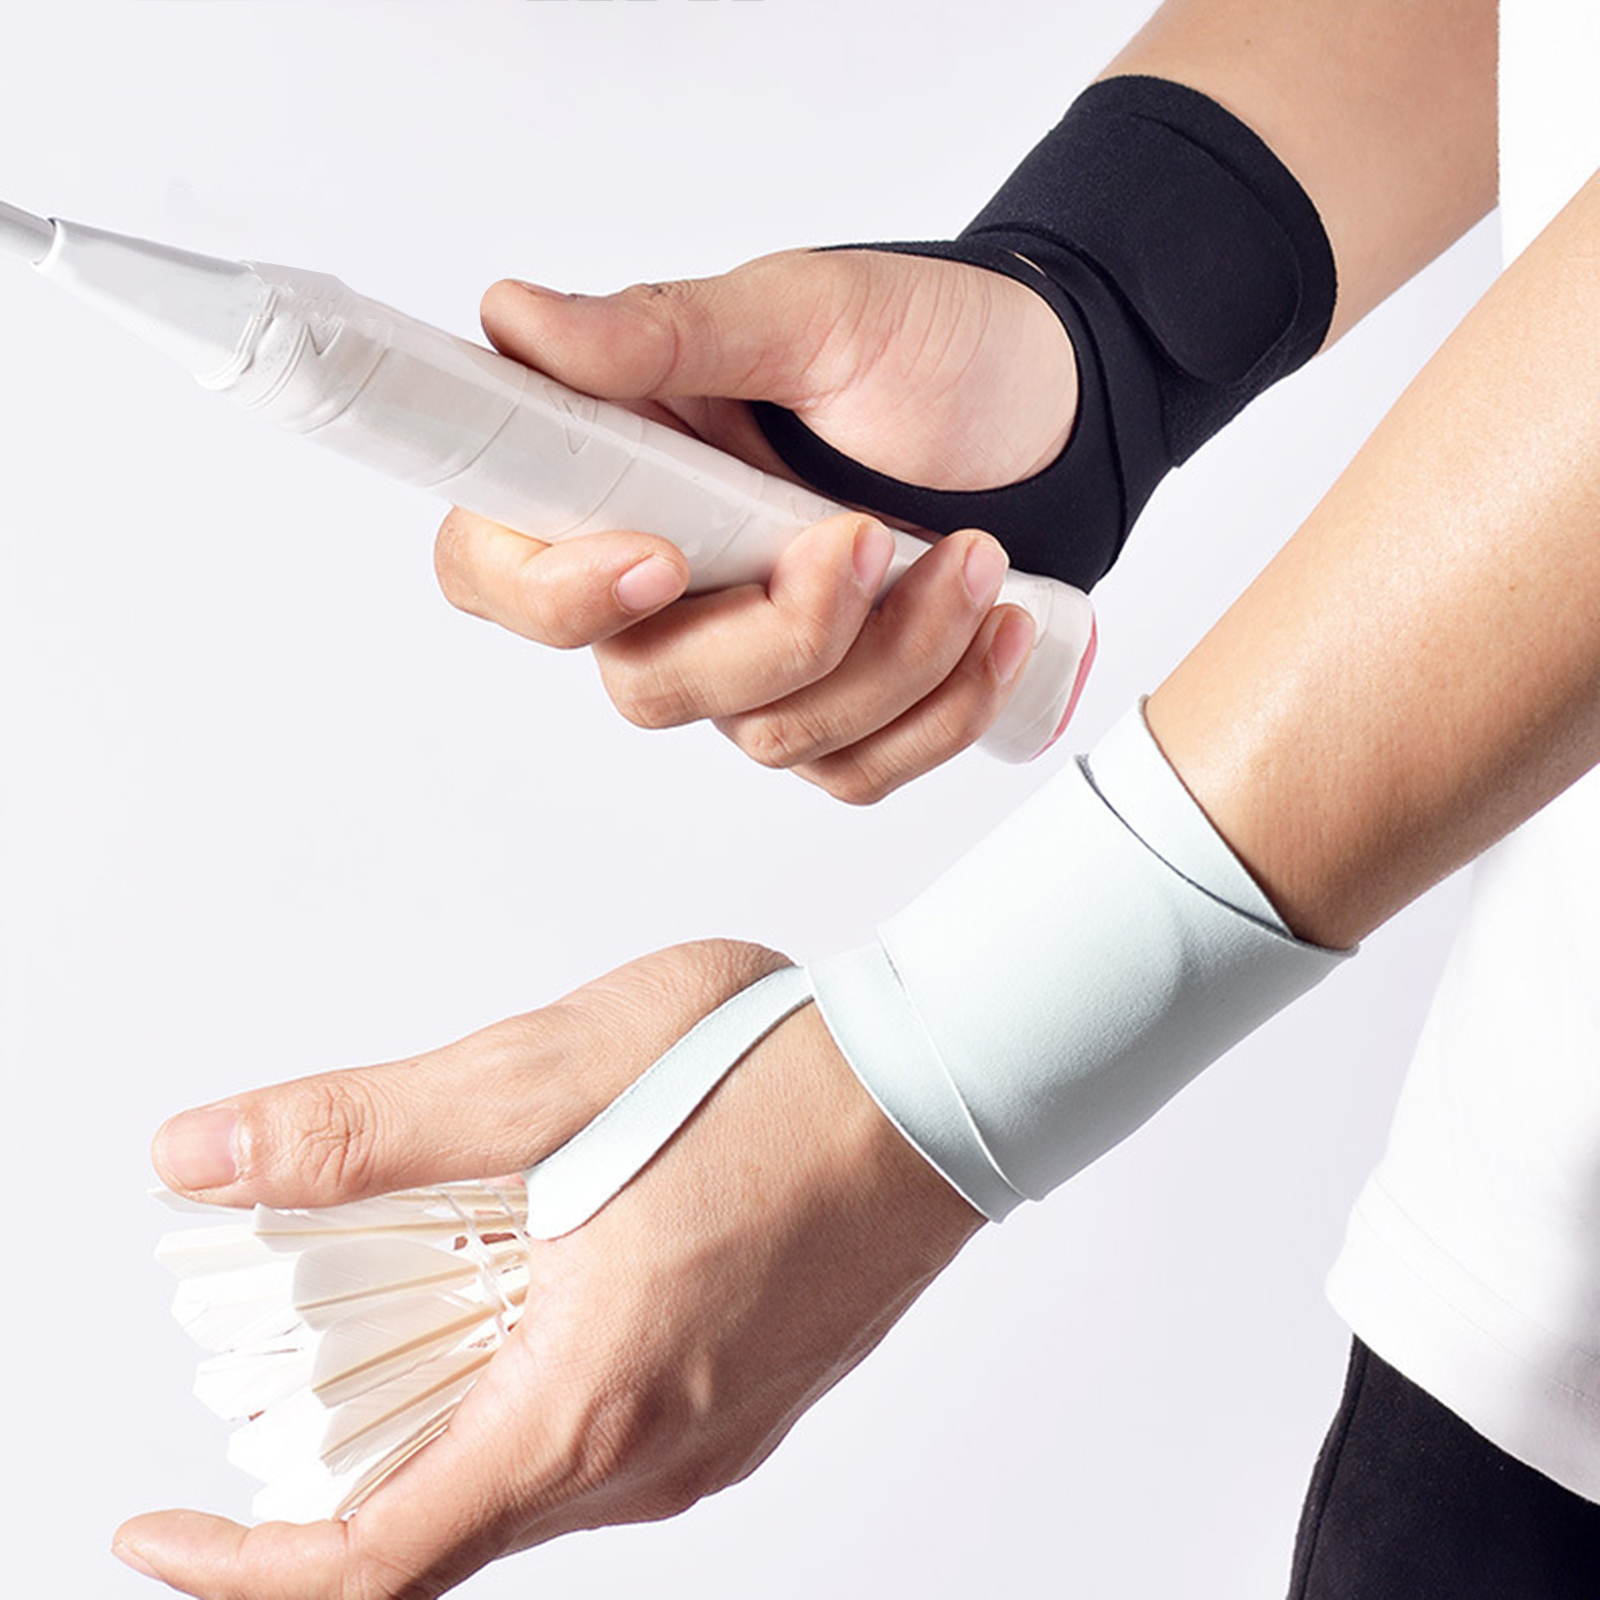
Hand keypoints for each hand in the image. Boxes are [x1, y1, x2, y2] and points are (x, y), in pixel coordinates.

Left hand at [117, 940, 982, 1598]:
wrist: (946, 1083)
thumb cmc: (774, 1070)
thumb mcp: (549, 1074)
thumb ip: (365, 1131)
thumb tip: (200, 1154)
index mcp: (589, 1400)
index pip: (370, 1568)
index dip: (235, 1570)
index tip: (154, 1522)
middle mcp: (654, 1457)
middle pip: (444, 1527)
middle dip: (333, 1462)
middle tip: (290, 1344)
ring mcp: (709, 1442)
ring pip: (525, 1481)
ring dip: (438, 1415)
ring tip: (411, 1295)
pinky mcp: (744, 1406)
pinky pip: (599, 1443)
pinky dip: (526, 1393)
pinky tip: (539, 1281)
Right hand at [433, 248, 1077, 801]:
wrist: (1061, 406)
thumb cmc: (929, 348)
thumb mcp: (806, 314)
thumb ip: (664, 333)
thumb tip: (517, 321)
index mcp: (620, 475)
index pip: (500, 574)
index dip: (555, 597)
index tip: (659, 561)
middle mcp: (668, 584)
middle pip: (648, 686)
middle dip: (781, 634)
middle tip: (870, 537)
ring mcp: (754, 657)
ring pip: (769, 734)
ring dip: (890, 659)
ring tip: (976, 556)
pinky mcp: (842, 709)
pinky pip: (858, 769)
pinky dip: (940, 710)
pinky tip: (1001, 625)